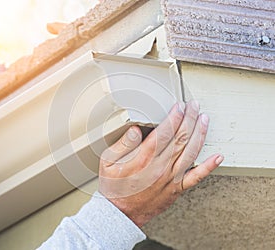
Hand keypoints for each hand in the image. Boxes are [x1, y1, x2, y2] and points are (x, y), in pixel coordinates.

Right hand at [99, 101, 223, 226]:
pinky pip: (196, 177)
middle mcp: (161, 167)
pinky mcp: (176, 188)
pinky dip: (208, 166)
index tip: (179, 106)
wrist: (120, 213)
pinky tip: (218, 157)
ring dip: (200, 134)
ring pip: (191, 152)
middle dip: (189, 118)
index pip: (165, 131)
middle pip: (181, 138)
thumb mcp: (108, 162)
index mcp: (144, 158)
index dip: (175, 116)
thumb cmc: (114, 186)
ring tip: (204, 119)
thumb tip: (136, 130)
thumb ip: (123, 144)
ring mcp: (171, 178)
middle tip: (194, 106)